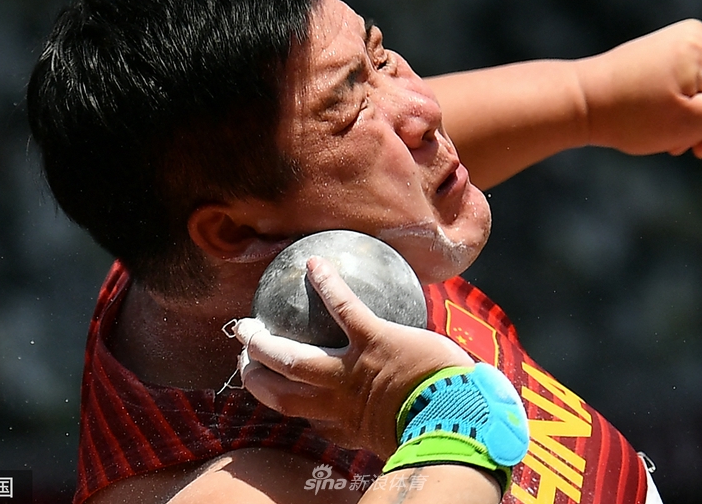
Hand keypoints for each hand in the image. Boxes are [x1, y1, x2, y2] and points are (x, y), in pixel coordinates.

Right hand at [233, 256, 472, 459]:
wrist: (458, 421)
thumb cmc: (445, 428)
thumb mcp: (410, 438)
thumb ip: (397, 426)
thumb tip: (405, 422)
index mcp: (350, 427)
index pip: (309, 420)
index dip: (289, 408)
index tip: (280, 398)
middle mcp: (340, 402)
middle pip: (280, 393)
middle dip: (255, 376)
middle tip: (243, 358)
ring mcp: (352, 370)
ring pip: (291, 358)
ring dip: (263, 343)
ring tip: (246, 326)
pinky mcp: (374, 340)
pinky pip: (343, 307)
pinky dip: (327, 284)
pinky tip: (315, 263)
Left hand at [577, 19, 701, 158]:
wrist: (578, 102)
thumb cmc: (629, 116)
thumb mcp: (688, 122)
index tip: (693, 150)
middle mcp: (694, 34)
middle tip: (677, 146)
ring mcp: (677, 39)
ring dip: (691, 118)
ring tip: (664, 137)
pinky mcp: (662, 50)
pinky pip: (688, 83)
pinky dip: (678, 106)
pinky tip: (657, 121)